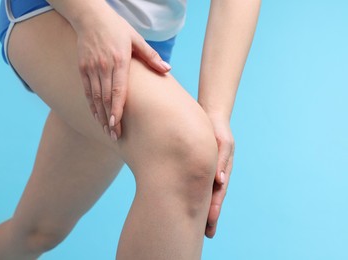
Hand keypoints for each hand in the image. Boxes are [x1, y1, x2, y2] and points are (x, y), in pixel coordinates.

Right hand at [74, 3, 170, 140]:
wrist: (90, 17)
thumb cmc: (117, 28)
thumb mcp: (136, 39)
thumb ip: (151, 56)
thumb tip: (167, 69)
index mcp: (119, 61)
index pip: (118, 90)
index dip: (117, 109)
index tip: (117, 124)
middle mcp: (104, 66)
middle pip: (106, 98)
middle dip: (110, 119)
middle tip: (114, 136)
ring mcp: (91, 68)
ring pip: (96, 97)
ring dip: (100, 115)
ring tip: (106, 130)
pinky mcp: (82, 68)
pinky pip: (87, 91)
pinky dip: (91, 105)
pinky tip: (96, 116)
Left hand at [205, 116, 234, 237]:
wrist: (210, 117)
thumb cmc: (218, 129)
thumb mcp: (222, 142)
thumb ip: (221, 159)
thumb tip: (219, 180)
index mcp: (224, 169)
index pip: (219, 192)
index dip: (215, 206)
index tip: (210, 220)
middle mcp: (217, 173)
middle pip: (214, 198)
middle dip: (211, 215)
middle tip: (207, 232)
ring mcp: (210, 172)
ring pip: (206, 194)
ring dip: (204, 209)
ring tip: (202, 227)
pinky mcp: (200, 167)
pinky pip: (198, 184)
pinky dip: (196, 196)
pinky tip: (189, 205)